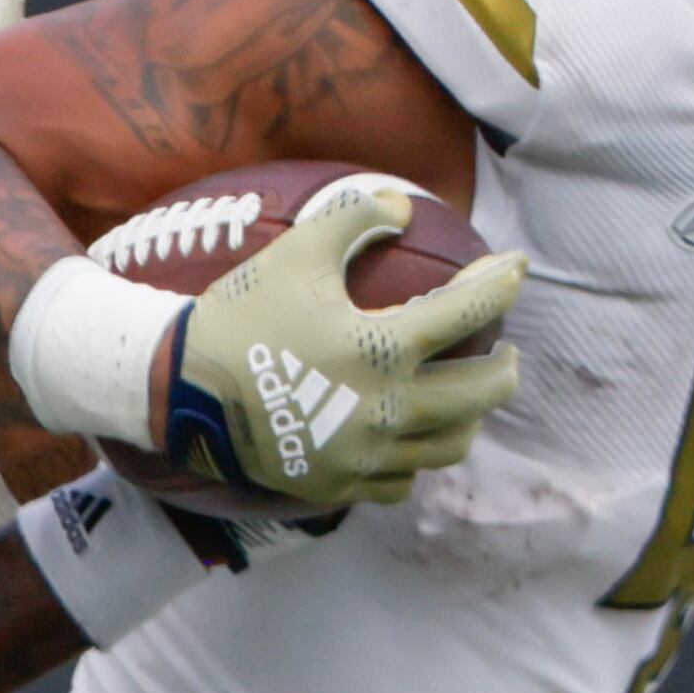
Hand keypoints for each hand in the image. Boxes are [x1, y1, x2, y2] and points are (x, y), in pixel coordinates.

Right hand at [151, 177, 524, 509]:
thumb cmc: (239, 315)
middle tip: (507, 351)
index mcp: (379, 348)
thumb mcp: (294, 252)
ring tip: (466, 398)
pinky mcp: (339, 485)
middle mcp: (384, 409)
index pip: (467, 312)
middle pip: (480, 395)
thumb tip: (404, 207)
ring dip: (470, 418)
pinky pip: (402, 481)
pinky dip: (416, 458)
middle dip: (506, 368)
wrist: (178, 391)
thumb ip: (354, 217)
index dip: (501, 283)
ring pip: (450, 445)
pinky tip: (410, 438)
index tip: (515, 269)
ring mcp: (364, 455)